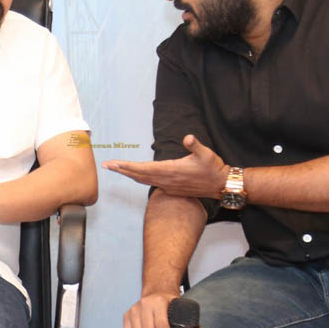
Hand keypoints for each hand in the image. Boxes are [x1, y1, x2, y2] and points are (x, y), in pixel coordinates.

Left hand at [104, 135, 228, 198]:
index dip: (126, 166)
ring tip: (118, 169)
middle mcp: (166, 180)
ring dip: (129, 174)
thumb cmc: (213, 168)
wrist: (221, 185)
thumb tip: (188, 138)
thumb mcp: (206, 154)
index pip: (142, 168)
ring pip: (143, 180)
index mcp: (170, 170)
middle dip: (122, 170)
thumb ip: (195, 145)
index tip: (112, 164)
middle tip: (106, 165)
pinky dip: (141, 178)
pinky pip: (151, 183)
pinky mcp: (172, 189)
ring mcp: (168, 186)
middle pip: (138, 175)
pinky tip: (136, 176)